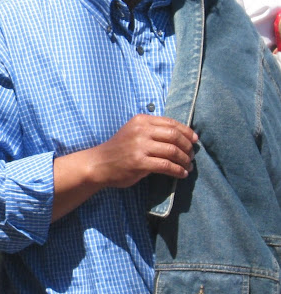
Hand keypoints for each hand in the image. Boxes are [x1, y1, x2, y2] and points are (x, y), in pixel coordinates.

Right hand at [51, 115, 197, 220]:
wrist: (100, 163)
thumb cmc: (119, 149)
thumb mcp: (134, 131)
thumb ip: (152, 130)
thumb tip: (180, 136)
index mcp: (141, 120)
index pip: (170, 123)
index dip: (186, 131)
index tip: (194, 140)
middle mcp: (141, 130)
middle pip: (174, 136)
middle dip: (187, 146)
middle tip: (192, 155)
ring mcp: (140, 146)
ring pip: (173, 151)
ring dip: (185, 160)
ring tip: (188, 165)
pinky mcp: (140, 162)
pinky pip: (166, 165)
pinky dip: (178, 170)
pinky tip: (182, 173)